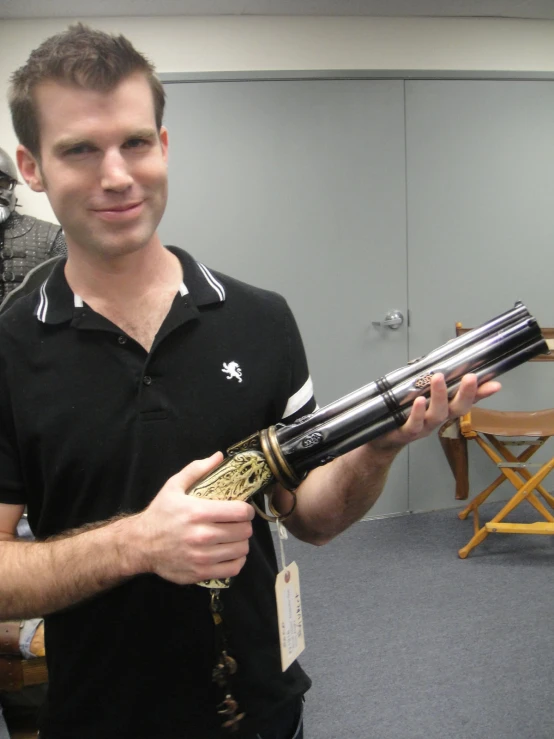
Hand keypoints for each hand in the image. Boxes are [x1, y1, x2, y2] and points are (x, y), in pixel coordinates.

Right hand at [133, 452, 254, 584]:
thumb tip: (219, 456)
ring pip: (241, 550)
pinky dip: (237, 560)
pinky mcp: (200, 573)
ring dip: (242, 542)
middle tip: (238, 523)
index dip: (247, 509)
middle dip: (245, 525)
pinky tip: (231, 553)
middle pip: (244, 531)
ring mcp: (202, 557)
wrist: (140, 545)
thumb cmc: (160, 514)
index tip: (244, 509)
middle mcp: (202, 536)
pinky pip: (233, 568)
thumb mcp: (173, 486)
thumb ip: (197, 469)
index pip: (240, 512)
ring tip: (234, 537)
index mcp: (198, 512)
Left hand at [370, 372, 500, 452]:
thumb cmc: (406, 413)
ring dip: (439, 397)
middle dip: (466, 393)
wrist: (384, 439)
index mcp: (444, 409)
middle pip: (457, 408)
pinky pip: (414, 424)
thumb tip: (447, 358)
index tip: (495, 384)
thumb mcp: (422, 397)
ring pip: (436, 414)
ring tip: (439, 378)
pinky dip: (417, 412)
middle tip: (471, 377)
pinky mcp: (405, 431)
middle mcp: (438, 418)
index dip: (481, 393)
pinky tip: (419, 400)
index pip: (468, 400)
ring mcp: (423, 426)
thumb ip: (436, 382)